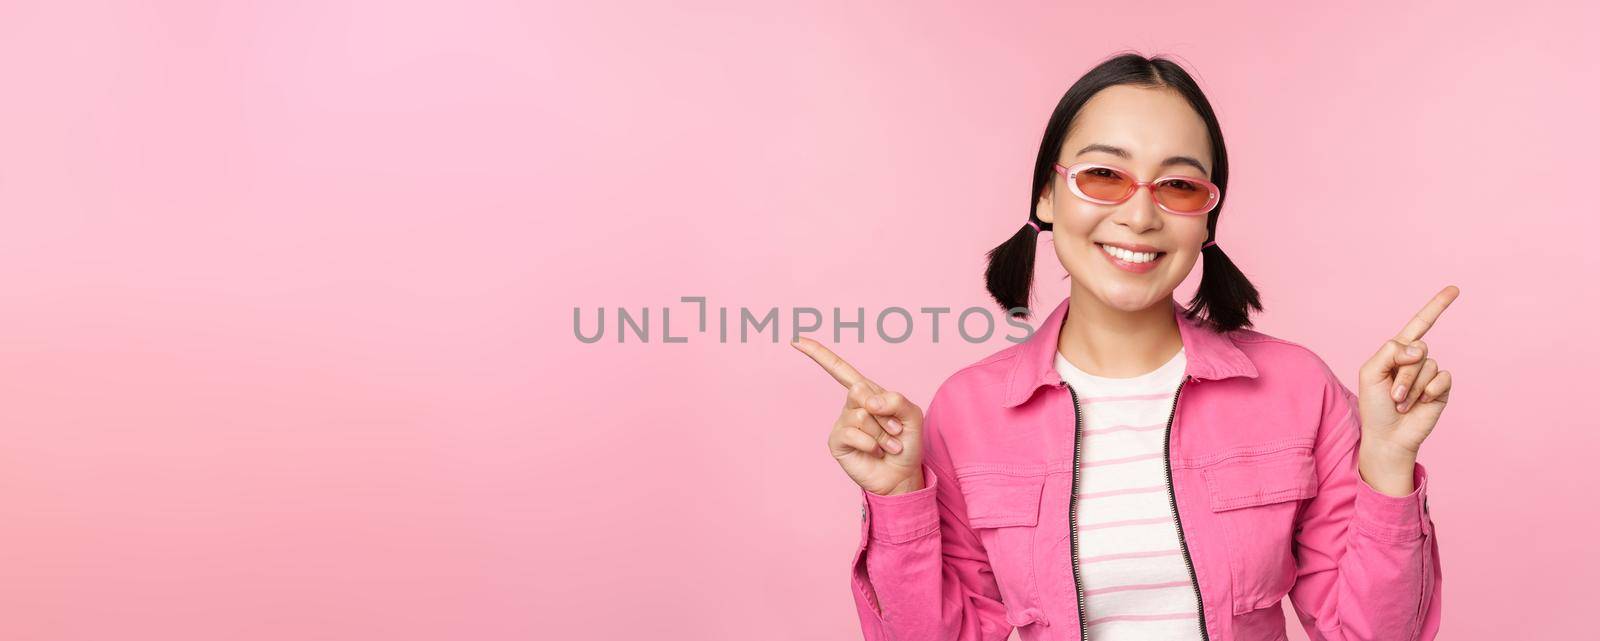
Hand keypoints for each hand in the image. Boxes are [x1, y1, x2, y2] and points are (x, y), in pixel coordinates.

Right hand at [792, 337, 925, 496]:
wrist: (902, 475)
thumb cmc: (906, 443)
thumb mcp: (912, 415)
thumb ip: (896, 400)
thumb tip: (868, 402)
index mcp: (867, 392)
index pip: (839, 369)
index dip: (818, 354)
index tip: (797, 341)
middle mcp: (852, 405)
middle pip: (858, 390)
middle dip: (885, 413)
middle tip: (894, 429)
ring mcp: (842, 423)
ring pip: (861, 415)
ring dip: (883, 432)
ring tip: (889, 444)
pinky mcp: (837, 441)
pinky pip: (852, 433)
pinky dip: (871, 443)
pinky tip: (875, 451)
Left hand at [1358, 285, 1458, 455]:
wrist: (1388, 436)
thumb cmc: (1375, 406)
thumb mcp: (1371, 373)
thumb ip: (1389, 352)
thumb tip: (1418, 347)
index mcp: (1397, 352)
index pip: (1420, 324)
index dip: (1437, 306)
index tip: (1455, 289)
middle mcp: (1416, 360)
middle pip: (1417, 349)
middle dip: (1403, 373)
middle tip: (1392, 394)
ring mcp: (1431, 374)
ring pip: (1428, 366)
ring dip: (1411, 388)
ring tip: (1401, 403)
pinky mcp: (1442, 389)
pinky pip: (1442, 378)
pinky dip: (1427, 392)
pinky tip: (1420, 404)